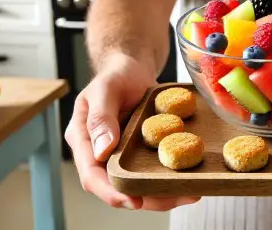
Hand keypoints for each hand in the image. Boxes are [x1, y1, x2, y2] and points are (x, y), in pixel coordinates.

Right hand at [64, 52, 200, 210]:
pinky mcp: (134, 156)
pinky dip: (165, 181)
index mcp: (82, 139)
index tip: (135, 201)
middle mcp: (97, 153)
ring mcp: (117, 156)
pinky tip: (188, 183)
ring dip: (160, 195)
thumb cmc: (117, 74)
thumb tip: (102, 151)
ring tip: (189, 195)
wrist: (131, 68)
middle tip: (176, 198)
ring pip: (134, 186)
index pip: (92, 174)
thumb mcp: (106, 88)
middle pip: (115, 187)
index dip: (111, 192)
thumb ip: (101, 117)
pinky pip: (147, 174)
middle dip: (144, 199)